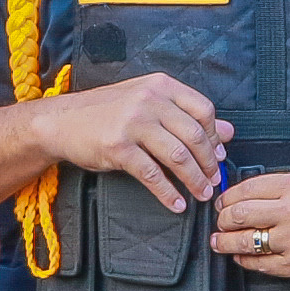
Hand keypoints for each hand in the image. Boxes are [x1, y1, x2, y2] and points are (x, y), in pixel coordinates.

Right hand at [34, 71, 224, 209]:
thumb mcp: (148, 103)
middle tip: (214, 182)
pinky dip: (168, 193)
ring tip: (201, 194)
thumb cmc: (106, 112)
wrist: (61, 121)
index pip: (203, 110)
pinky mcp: (118, 147)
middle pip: (194, 136)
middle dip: (209, 164)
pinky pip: (152, 174)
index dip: (215, 137)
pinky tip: (176, 204)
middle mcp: (149, 100)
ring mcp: (133, 122)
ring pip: (178, 156)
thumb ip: (186, 114)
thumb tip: (228, 132)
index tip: (217, 156)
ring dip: (194, 180)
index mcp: (160, 86)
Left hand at [213, 168, 289, 284]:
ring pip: (245, 243)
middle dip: (222, 220)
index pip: (246, 189)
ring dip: (226, 243)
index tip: (222, 203)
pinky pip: (259, 265)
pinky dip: (244, 260)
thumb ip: (276, 188)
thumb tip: (239, 196)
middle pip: (239, 215)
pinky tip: (242, 256)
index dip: (227, 197)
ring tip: (220, 242)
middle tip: (220, 222)